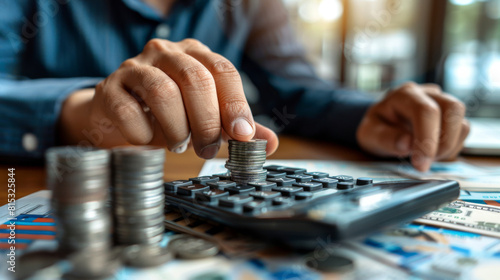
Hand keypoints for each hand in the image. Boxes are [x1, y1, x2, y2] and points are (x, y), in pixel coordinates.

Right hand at [59, 39, 278, 157]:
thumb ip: (235, 128)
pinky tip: (147, 141)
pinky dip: (142, 134)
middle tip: (208, 150)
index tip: (241, 136)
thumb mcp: (206, 119)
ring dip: (177, 129)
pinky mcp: (109, 87)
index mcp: (196, 55)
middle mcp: (166, 53)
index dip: (235, 104)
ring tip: (179, 145)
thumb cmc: (167, 115)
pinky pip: (127, 110)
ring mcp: (135, 67)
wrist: (118, 115)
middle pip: (195, 79)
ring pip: (163, 92)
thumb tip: (269, 143)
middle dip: (207, 122)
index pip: (223, 71)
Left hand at [356, 82, 469, 170]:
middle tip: (424, 162)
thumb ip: (385, 138)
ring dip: (448, 146)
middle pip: (453, 109)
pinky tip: (432, 153)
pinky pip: (463, 131)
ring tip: (426, 158)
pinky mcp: (451, 116)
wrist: (383, 123)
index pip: (426, 111)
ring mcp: (443, 102)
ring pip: (462, 121)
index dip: (427, 139)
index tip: (421, 163)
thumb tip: (406, 144)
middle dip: (443, 142)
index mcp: (404, 94)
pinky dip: (452, 148)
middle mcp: (427, 93)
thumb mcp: (369, 134)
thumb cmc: (376, 127)